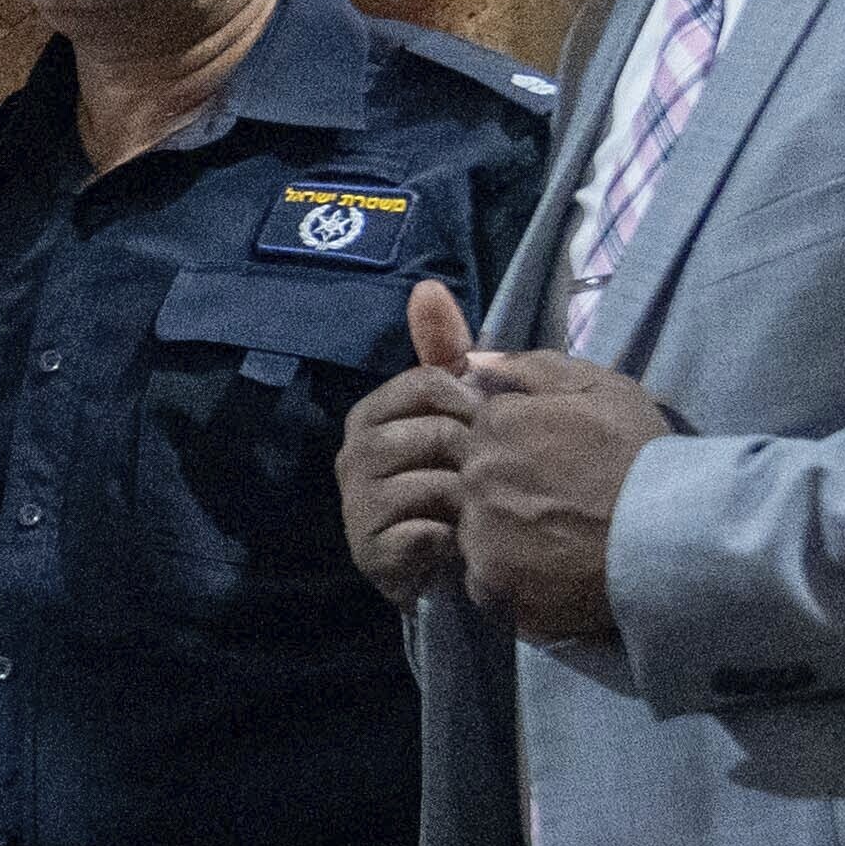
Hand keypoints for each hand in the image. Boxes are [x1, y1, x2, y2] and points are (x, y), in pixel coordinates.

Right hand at [346, 293, 485, 608]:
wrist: (444, 559)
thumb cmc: (450, 474)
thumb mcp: (454, 406)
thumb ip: (443, 348)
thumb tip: (428, 286)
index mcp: (371, 414)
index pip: (425, 382)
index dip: (471, 402)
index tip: (490, 426)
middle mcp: (352, 455)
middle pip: (430, 433)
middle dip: (472, 453)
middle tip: (492, 473)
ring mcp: (357, 505)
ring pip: (428, 484)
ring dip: (466, 498)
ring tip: (479, 509)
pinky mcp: (370, 552)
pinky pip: (421, 534)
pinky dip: (451, 539)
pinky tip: (462, 543)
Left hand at [450, 346, 674, 648]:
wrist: (671, 535)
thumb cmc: (642, 457)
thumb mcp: (603, 390)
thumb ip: (534, 369)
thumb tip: (476, 360)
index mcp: (497, 423)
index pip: (481, 432)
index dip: (517, 448)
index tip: (552, 465)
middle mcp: (477, 475)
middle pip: (471, 482)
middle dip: (504, 490)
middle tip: (556, 505)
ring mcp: (480, 531)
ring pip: (472, 531)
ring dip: (501, 535)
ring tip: (554, 541)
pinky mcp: (491, 581)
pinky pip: (483, 579)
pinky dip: (507, 579)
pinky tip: (547, 573)